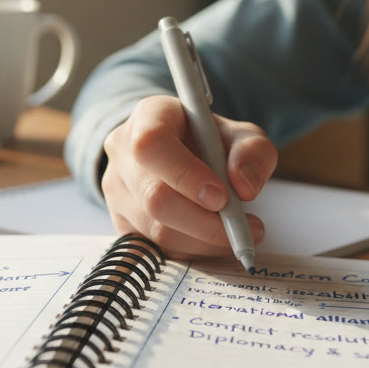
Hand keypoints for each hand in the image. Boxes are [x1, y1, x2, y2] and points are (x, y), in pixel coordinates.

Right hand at [101, 95, 276, 257]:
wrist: (180, 154)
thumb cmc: (209, 141)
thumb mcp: (240, 135)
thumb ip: (252, 152)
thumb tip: (244, 187)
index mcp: (149, 117)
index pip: (152, 145)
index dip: (185, 175)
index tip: (221, 197)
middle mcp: (123, 152)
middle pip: (154, 197)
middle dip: (204, 221)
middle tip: (243, 226)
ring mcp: (116, 190)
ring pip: (157, 229)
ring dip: (204, 240)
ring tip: (237, 233)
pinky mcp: (121, 222)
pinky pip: (156, 248)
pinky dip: (192, 250)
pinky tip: (212, 239)